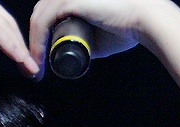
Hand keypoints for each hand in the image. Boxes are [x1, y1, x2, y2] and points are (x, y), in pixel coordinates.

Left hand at [28, 0, 152, 72]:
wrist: (145, 19)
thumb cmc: (129, 26)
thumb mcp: (100, 36)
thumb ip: (87, 39)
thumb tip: (77, 51)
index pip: (50, 10)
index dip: (42, 32)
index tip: (41, 56)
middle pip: (41, 13)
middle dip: (35, 39)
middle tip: (35, 64)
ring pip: (39, 18)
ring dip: (33, 44)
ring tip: (36, 67)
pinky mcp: (68, 0)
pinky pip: (42, 22)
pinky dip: (36, 42)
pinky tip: (37, 59)